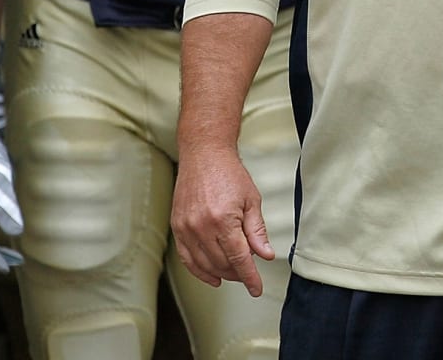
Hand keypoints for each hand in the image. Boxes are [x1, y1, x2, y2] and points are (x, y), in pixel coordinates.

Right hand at [171, 146, 275, 297]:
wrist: (204, 154)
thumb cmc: (229, 173)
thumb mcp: (251, 200)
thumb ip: (257, 231)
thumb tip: (265, 255)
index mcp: (224, 220)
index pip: (239, 258)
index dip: (250, 277)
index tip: (257, 288)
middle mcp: (202, 227)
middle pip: (222, 264)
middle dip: (238, 273)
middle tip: (249, 273)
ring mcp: (186, 228)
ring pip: (204, 264)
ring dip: (221, 273)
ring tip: (234, 273)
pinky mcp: (177, 227)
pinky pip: (187, 258)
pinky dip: (199, 271)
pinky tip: (212, 276)